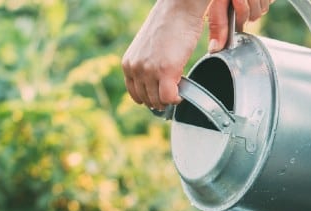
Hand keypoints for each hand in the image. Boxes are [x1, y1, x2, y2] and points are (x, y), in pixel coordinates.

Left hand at [122, 0, 271, 109]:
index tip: (160, 96)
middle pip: (147, 100)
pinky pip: (169, 98)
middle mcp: (135, 68)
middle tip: (172, 93)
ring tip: (177, 90)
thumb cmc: (168, 24)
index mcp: (128, 63)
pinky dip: (176, 99)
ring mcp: (149, 71)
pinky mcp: (165, 72)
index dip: (149, 97)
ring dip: (169, 99)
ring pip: (158, 101)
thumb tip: (154, 83)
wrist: (179, 8)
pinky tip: (182, 93)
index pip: (135, 93)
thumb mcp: (148, 48)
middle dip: (160, 100)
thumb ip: (146, 65)